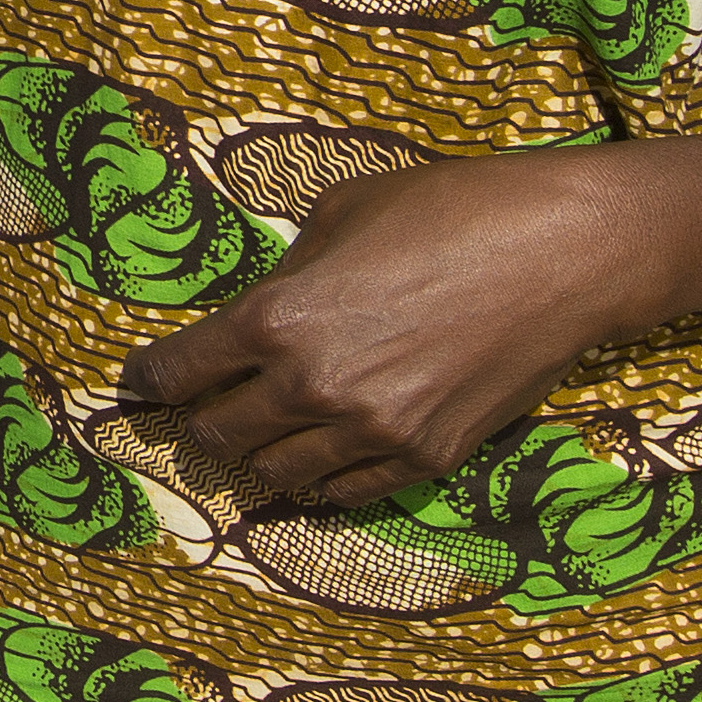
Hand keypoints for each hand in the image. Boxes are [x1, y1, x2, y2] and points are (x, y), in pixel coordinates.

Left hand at [119, 150, 648, 506]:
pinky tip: (314, 465)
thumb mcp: (342, 212)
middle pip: (220, 433)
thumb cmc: (453, 209)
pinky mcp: (427, 458)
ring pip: (278, 474)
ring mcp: (372, 432)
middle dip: (199, 419)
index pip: (181, 370)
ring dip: (258, 456)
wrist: (564, 253)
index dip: (149, 377)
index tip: (138, 381)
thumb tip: (272, 299)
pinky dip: (320, 482)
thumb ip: (292, 269)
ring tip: (255, 438)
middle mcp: (313, 387)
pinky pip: (346, 492)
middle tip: (197, 407)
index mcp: (278, 318)